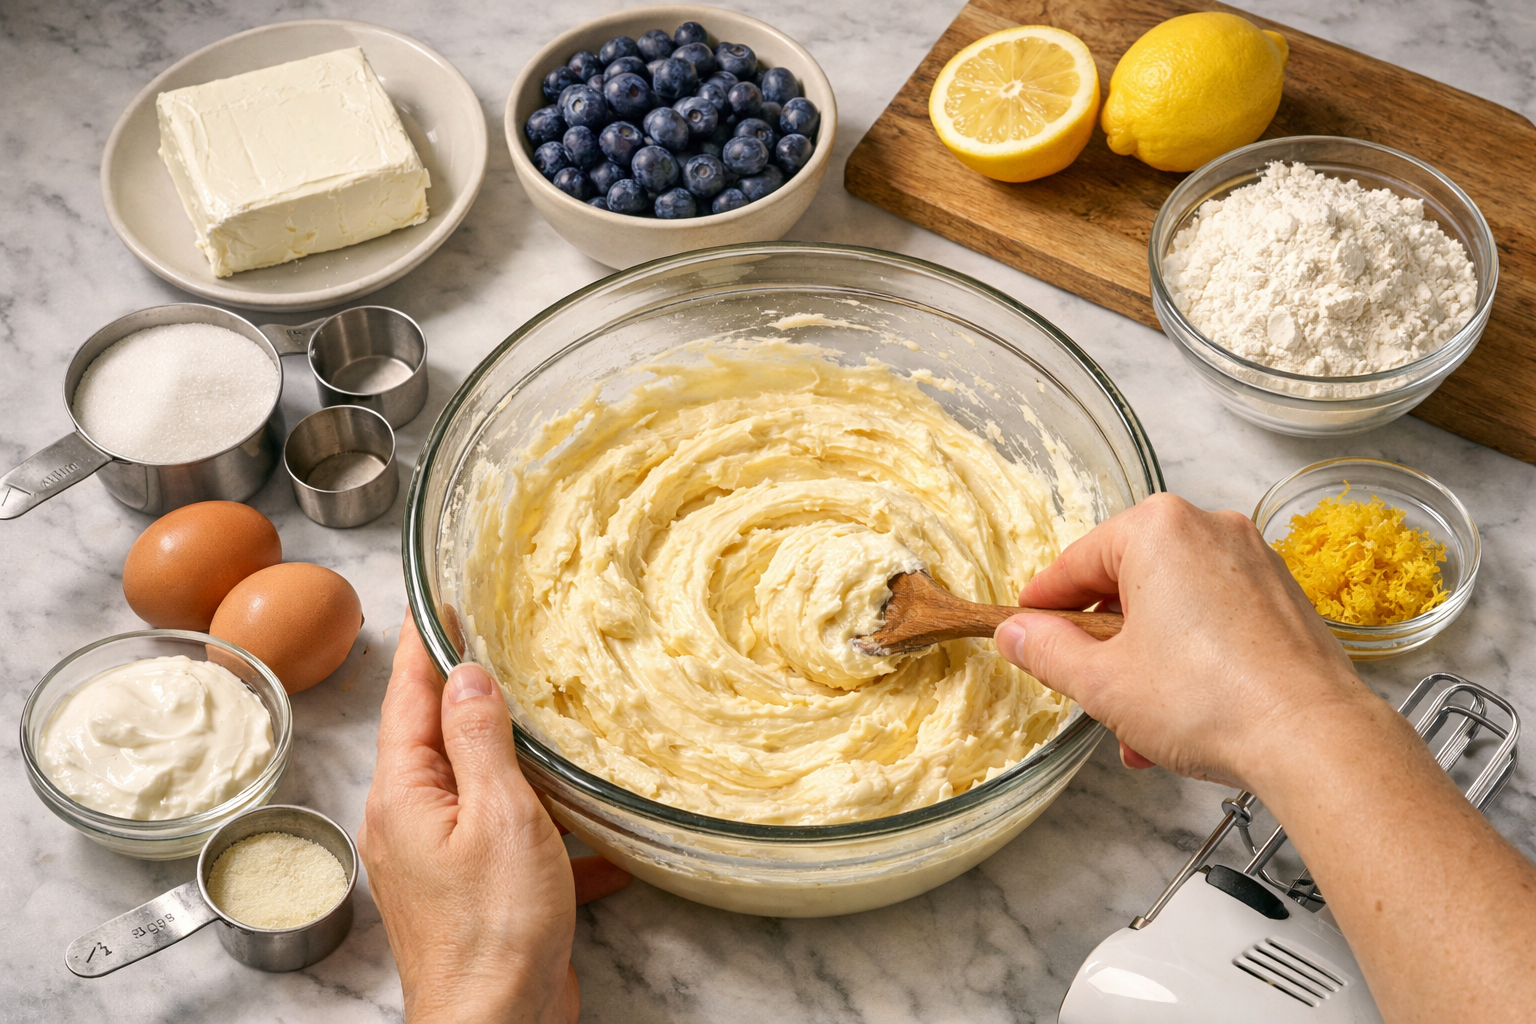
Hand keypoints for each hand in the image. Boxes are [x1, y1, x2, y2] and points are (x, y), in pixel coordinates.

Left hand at [359, 613, 629, 1023]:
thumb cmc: (494, 926)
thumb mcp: (497, 815)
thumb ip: (479, 740)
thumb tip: (465, 674)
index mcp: (405, 793)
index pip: (408, 696)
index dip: (425, 644)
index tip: (436, 597)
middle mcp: (413, 821)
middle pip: (438, 737)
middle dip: (469, 690)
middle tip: (499, 638)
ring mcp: (444, 860)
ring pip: (481, 787)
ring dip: (516, 755)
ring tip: (553, 714)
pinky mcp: (478, 894)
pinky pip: (513, 840)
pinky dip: (550, 827)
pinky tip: (598, 830)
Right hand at [997, 494, 1535, 1022]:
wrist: (1314, 739)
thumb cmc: (1207, 700)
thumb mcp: (1101, 682)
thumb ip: (1046, 651)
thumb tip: (1016, 633)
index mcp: (1157, 529)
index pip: (1076, 562)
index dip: (1044, 604)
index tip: (1025, 630)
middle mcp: (1210, 529)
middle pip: (1127, 583)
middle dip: (1104, 645)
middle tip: (1085, 689)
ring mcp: (1255, 562)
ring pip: (1173, 608)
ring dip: (1146, 664)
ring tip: (1136, 729)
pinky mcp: (1284, 599)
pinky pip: (1216, 621)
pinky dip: (1191, 661)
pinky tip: (1184, 719)